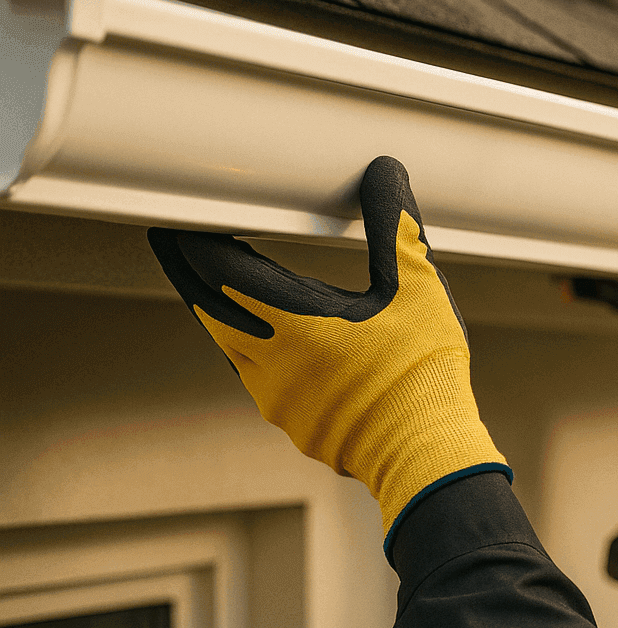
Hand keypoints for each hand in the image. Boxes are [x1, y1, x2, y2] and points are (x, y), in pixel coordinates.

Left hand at [148, 156, 507, 540]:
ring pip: (231, 346)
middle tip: (178, 245)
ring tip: (224, 286)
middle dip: (193, 273)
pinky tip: (277, 343)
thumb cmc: (423, 373)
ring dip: (225, 313)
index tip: (178, 219)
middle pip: (210, 308)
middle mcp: (269, 364)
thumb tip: (384, 174)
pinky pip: (259, 379)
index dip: (194, 239)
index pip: (217, 269)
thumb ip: (394, 226)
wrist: (428, 454)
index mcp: (291, 323)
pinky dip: (256, 350)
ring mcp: (277, 400)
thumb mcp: (418, 287)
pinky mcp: (295, 425)